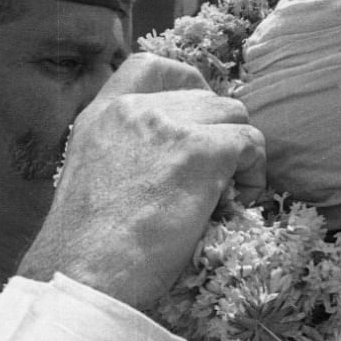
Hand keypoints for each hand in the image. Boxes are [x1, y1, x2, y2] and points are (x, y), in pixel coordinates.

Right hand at [19, 54, 265, 309]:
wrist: (85, 273)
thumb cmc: (89, 250)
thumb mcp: (92, 179)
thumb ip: (125, 155)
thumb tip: (169, 163)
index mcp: (102, 114)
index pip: (151, 67)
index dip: (187, 86)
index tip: (200, 122)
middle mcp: (133, 110)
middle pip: (205, 96)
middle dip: (220, 132)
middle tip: (219, 176)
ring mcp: (168, 126)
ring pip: (233, 114)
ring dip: (241, 151)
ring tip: (232, 192)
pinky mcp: (200, 152)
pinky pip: (251, 143)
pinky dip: (255, 172)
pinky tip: (240, 202)